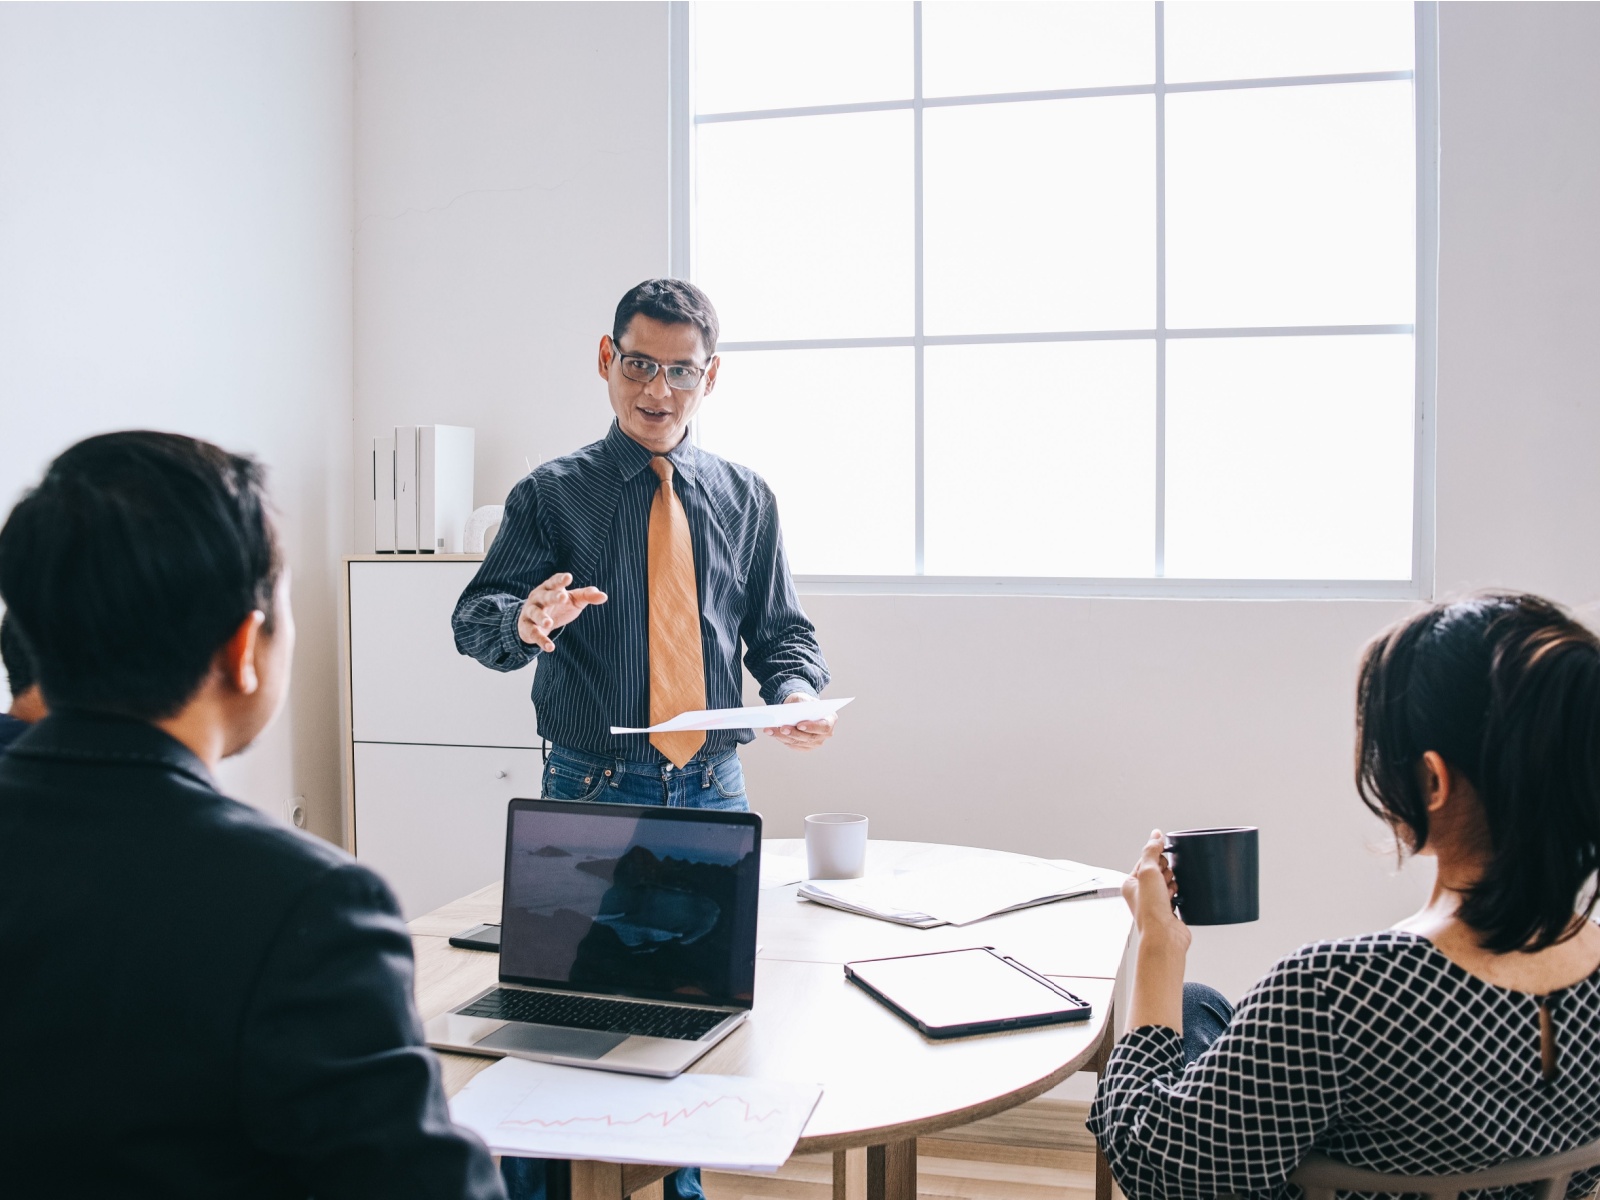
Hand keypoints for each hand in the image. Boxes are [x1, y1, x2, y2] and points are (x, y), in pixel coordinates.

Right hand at [517, 572, 606, 651]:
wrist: (533, 621)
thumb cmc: (558, 606)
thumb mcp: (573, 600)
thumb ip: (587, 596)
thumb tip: (604, 596)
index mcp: (549, 588)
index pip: (554, 582)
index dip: (561, 580)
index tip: (568, 577)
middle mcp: (538, 598)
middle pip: (545, 596)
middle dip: (553, 597)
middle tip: (563, 598)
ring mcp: (531, 612)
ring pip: (535, 614)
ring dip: (542, 618)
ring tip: (549, 623)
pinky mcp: (527, 627)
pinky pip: (533, 633)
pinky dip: (541, 640)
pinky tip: (550, 647)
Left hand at [765, 692, 835, 750]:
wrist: (800, 708)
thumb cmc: (804, 702)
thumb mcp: (803, 698)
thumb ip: (800, 704)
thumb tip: (791, 714)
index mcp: (830, 719)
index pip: (824, 727)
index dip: (812, 727)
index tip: (799, 725)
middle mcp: (825, 734)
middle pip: (809, 737)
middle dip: (794, 733)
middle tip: (782, 728)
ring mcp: (815, 742)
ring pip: (798, 742)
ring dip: (783, 736)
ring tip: (771, 729)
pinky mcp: (804, 746)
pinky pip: (792, 745)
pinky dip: (781, 738)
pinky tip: (771, 732)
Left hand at [1124, 830, 1189, 1033]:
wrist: (1165, 937)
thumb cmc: (1151, 910)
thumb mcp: (1148, 871)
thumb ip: (1151, 850)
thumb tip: (1156, 834)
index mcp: (1131, 884)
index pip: (1145, 860)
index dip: (1157, 858)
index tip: (1163, 860)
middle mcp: (1142, 894)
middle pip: (1159, 870)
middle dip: (1166, 871)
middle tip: (1165, 880)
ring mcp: (1156, 903)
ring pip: (1169, 881)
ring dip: (1173, 881)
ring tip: (1171, 890)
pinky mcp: (1170, 910)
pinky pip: (1178, 894)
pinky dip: (1180, 892)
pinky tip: (1179, 895)